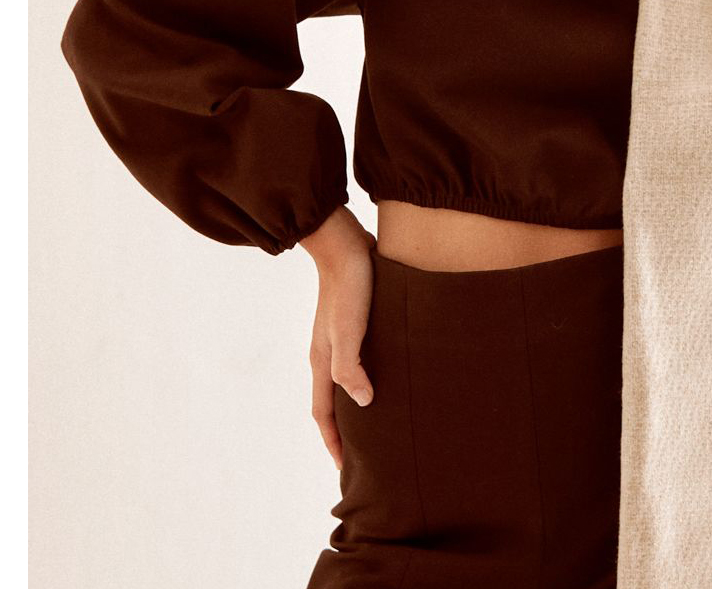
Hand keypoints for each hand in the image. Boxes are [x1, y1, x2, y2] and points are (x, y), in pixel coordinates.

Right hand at [303, 210, 377, 471]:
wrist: (345, 242)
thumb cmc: (348, 286)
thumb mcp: (348, 329)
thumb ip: (351, 367)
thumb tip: (364, 403)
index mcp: (322, 360)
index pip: (324, 413)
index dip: (334, 442)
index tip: (347, 469)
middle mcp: (327, 352)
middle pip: (333, 402)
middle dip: (343, 431)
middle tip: (363, 455)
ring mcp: (340, 337)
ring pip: (346, 382)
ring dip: (357, 406)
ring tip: (378, 424)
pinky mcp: (355, 322)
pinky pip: (359, 361)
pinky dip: (368, 378)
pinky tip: (389, 377)